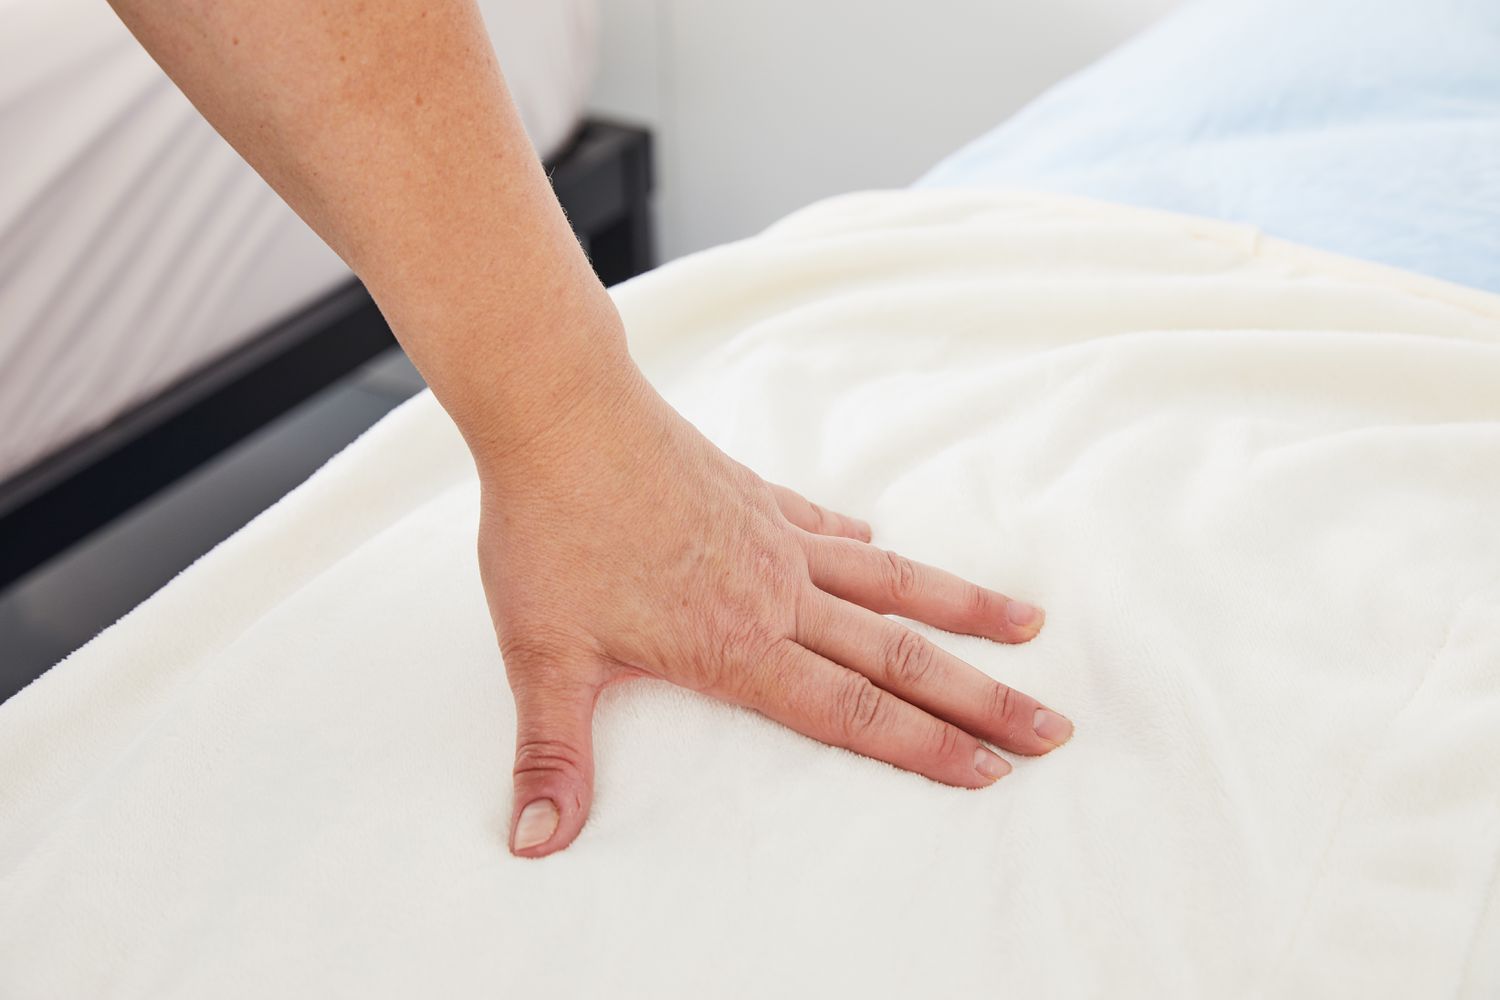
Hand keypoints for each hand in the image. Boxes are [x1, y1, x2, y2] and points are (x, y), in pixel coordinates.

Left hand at [476, 367, 1071, 858]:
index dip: (925, 746)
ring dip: (960, 609)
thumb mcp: (544, 655)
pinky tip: (879, 545)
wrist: (560, 413)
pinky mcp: (752, 492)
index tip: (991, 770)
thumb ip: (552, 754)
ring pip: (888, 583)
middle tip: (1051, 726)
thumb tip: (537, 841)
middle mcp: (777, 592)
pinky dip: (861, 545)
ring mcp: (772, 537)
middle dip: (980, 699)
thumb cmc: (549, 533)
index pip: (852, 710)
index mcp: (738, 643)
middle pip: (899, 654)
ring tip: (1027, 624)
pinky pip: (824, 525)